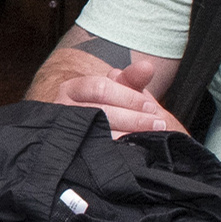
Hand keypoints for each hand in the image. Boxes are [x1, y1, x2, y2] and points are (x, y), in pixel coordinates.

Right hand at [36, 55, 187, 137]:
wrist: (95, 143)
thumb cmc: (110, 112)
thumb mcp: (120, 92)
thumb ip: (133, 78)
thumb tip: (147, 67)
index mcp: (73, 89)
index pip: (101, 88)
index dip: (129, 97)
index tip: (151, 107)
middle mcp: (63, 110)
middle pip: (100, 111)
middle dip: (134, 118)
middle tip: (157, 124)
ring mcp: (66, 133)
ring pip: (99, 134)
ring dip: (128, 135)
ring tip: (150, 138)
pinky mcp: (72, 154)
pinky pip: (96, 152)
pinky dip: (116, 152)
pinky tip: (132, 152)